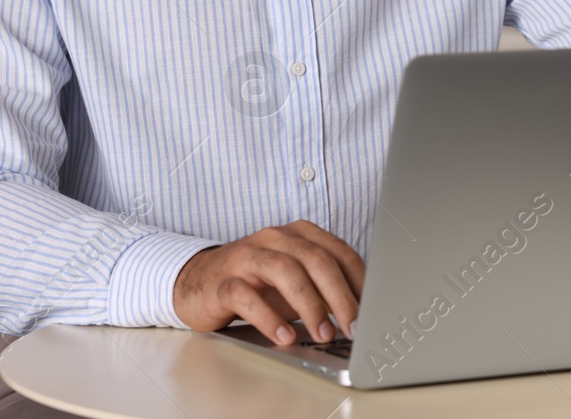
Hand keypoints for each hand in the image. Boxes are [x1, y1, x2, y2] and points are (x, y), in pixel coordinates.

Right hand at [172, 220, 364, 345]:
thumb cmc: (255, 283)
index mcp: (298, 234)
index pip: (338, 252)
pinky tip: (284, 336)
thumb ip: (324, 290)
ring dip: (309, 304)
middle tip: (352, 326)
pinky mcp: (223, 281)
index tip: (371, 311)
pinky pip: (246, 295)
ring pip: (284, 270)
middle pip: (315, 259)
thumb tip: (361, 314)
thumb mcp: (295, 283)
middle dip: (339, 295)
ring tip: (323, 333)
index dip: (358, 282)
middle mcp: (274, 238)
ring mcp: (247, 256)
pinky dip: (269, 317)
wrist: (199, 283)